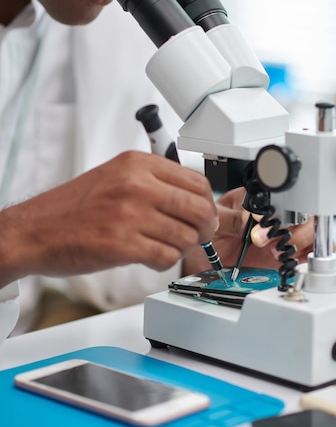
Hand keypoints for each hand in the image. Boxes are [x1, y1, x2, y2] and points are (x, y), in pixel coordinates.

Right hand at [0, 151, 217, 286]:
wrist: (35, 231)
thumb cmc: (74, 208)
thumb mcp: (117, 178)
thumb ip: (156, 184)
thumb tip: (196, 202)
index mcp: (138, 164)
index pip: (197, 182)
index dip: (208, 204)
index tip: (206, 216)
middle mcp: (136, 184)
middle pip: (200, 210)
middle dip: (205, 229)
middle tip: (197, 236)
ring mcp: (130, 214)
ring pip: (186, 237)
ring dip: (181, 248)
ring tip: (162, 246)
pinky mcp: (122, 244)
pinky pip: (167, 257)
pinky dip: (164, 262)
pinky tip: (150, 257)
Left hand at [182, 187, 313, 275]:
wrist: (206, 261)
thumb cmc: (210, 234)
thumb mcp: (215, 222)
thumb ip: (231, 219)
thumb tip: (250, 218)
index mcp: (257, 200)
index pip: (282, 195)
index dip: (279, 207)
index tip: (262, 222)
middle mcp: (275, 216)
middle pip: (305, 210)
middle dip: (290, 226)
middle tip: (262, 240)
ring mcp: (283, 235)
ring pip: (312, 230)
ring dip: (300, 240)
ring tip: (276, 251)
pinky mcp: (287, 255)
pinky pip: (310, 252)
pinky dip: (305, 256)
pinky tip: (287, 258)